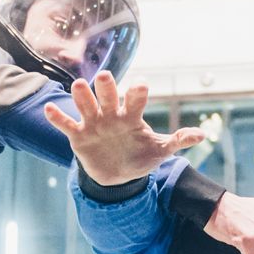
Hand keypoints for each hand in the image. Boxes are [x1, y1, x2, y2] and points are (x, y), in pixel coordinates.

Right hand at [43, 72, 205, 186]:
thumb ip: (177, 141)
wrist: (118, 176)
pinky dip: (57, 117)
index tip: (141, 86)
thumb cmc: (140, 156)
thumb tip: (202, 135)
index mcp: (132, 115)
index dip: (137, 92)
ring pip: (85, 104)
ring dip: (82, 96)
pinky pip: (65, 124)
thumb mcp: (160, 151)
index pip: (135, 99)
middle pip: (108, 95)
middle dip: (106, 87)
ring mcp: (93, 123)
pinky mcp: (78, 135)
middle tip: (106, 78)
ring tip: (79, 87)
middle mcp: (111, 114)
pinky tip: (51, 110)